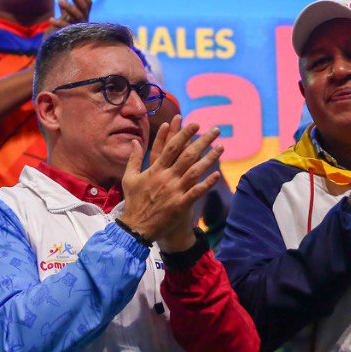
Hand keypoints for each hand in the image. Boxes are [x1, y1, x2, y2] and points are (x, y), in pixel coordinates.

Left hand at [49, 0, 91, 32]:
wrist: (58, 50)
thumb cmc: (63, 32)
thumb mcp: (64, 18)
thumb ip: (64, 7)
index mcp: (83, 17)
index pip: (88, 4)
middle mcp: (83, 22)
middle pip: (84, 7)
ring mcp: (78, 28)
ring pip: (77, 15)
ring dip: (69, 6)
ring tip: (59, 0)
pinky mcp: (71, 35)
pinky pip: (66, 27)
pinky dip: (58, 22)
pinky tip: (50, 19)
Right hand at [119, 118, 222, 250]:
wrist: (135, 228)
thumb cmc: (133, 202)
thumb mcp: (129, 178)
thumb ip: (133, 158)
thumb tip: (135, 141)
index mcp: (154, 170)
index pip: (171, 147)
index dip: (183, 134)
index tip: (195, 124)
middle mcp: (166, 178)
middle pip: (187, 155)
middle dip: (202, 141)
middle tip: (215, 130)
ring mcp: (174, 191)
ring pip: (195, 171)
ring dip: (209, 158)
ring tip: (221, 147)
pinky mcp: (180, 205)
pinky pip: (196, 192)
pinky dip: (206, 183)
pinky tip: (217, 174)